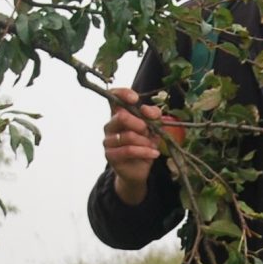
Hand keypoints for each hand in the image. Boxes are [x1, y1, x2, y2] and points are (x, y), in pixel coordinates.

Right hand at [101, 88, 163, 204]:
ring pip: (128, 136)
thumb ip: (153, 115)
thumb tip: (146, 110)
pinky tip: (154, 154)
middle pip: (121, 117)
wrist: (139, 169)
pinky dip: (145, 151)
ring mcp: (108, 141)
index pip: (113, 97)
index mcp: (119, 115)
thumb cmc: (145, 145)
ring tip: (152, 146)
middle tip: (148, 131)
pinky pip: (128, 150)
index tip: (135, 99)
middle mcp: (110, 125)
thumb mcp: (154, 128)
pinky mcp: (110, 155)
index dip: (122, 94)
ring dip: (145, 141)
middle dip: (140, 124)